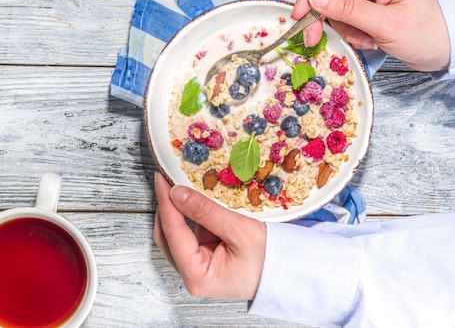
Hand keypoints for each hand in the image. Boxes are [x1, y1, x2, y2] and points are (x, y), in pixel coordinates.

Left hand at [153, 172, 265, 299]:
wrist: (292, 275)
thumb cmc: (271, 260)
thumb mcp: (240, 231)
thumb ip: (207, 211)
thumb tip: (178, 193)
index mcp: (197, 275)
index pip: (173, 232)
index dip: (165, 203)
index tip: (162, 180)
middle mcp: (193, 275)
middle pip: (168, 236)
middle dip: (167, 208)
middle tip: (167, 180)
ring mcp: (199, 267)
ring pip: (178, 234)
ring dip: (180, 211)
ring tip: (183, 186)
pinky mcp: (208, 259)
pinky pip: (194, 234)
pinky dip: (195, 216)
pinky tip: (199, 200)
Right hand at [292, 0, 450, 71]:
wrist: (450, 50)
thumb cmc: (428, 33)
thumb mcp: (385, 23)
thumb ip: (348, 9)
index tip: (298, 15)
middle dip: (324, 17)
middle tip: (313, 39)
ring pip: (336, 10)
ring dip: (345, 30)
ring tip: (368, 41)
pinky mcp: (370, 11)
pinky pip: (347, 22)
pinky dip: (353, 35)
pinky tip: (371, 42)